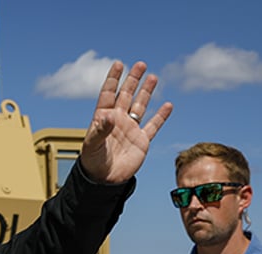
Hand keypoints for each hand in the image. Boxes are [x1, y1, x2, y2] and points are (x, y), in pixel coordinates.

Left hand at [80, 61, 172, 183]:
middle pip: (126, 95)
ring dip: (146, 92)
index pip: (108, 94)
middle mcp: (117, 121)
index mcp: (103, 118)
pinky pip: (153, 126)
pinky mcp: (141, 141)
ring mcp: (130, 130)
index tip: (119, 64)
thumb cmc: (92, 162)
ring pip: (140, 106)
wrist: (104, 181)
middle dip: (133, 80)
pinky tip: (168, 105)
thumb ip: (101, 129)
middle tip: (141, 65)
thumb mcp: (93, 145)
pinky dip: (161, 116)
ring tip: (153, 77)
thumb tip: (110, 115)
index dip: (113, 79)